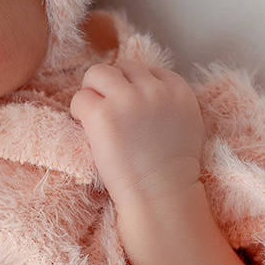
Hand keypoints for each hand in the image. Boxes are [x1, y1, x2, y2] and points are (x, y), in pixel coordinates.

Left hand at [70, 60, 203, 211]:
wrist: (162, 196)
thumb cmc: (172, 170)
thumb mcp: (186, 123)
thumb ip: (167, 101)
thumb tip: (138, 89)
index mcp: (178, 90)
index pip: (147, 71)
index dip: (133, 89)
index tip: (129, 112)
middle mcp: (154, 89)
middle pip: (121, 68)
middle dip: (111, 87)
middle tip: (108, 112)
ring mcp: (128, 99)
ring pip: (97, 73)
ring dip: (92, 92)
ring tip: (94, 117)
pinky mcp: (103, 114)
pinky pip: (80, 98)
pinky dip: (78, 111)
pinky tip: (86, 129)